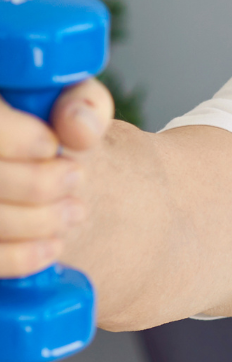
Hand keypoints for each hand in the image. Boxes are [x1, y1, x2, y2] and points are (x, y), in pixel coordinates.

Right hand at [0, 80, 112, 276]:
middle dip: (35, 184)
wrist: (57, 180)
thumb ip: (84, 103)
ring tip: (74, 212)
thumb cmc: (61, 134)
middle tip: (75, 179)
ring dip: (36, 221)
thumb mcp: (77, 105)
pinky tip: (53, 247)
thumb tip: (78, 128)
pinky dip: (20, 258)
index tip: (52, 147)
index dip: (16, 139)